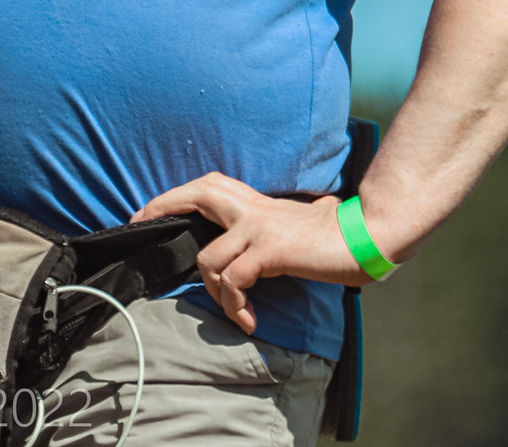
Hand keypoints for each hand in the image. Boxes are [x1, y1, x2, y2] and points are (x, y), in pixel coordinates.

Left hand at [136, 173, 366, 335]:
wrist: (367, 235)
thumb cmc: (338, 236)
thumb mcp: (298, 225)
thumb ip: (277, 227)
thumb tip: (276, 238)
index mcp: (257, 203)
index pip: (207, 187)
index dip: (173, 196)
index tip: (148, 213)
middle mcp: (253, 209)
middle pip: (196, 194)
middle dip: (161, 208)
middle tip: (141, 228)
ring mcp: (259, 227)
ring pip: (208, 258)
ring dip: (214, 293)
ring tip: (235, 312)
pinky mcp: (269, 250)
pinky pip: (233, 281)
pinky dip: (234, 306)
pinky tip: (249, 320)